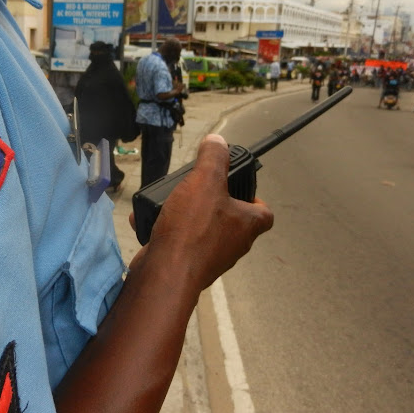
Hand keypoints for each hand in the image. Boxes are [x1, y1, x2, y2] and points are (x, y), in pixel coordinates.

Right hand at [135, 134, 273, 292]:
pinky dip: (167, 230)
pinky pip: (179, 242)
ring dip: (189, 217)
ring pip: (204, 232)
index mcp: (246, 226)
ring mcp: (209, 259)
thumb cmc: (192, 227)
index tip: (239, 188)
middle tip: (199, 189)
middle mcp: (233, 245)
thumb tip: (218, 141)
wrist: (165, 272)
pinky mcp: (186, 266)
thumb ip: (213, 158)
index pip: (264, 214)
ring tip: (171, 202)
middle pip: (232, 222)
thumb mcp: (205, 180)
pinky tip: (148, 219)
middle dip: (215, 204)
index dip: (256, 200)